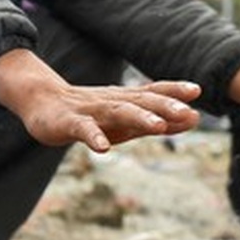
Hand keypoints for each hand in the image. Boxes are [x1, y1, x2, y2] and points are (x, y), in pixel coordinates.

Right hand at [0, 49, 200, 151]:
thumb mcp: (129, 120)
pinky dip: (94, 137)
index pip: (154, 91)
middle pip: (141, 100)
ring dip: (139, 117)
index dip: (174, 90)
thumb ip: (161, 120)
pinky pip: (83, 130)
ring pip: (118, 112)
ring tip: (158, 126)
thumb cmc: (93, 114)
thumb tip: (194, 118)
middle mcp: (113, 102)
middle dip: (165, 105)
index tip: (197, 91)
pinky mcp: (70, 123)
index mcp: (127, 100)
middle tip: (187, 111)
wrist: (42, 102)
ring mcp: (92, 112)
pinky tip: (103, 149)